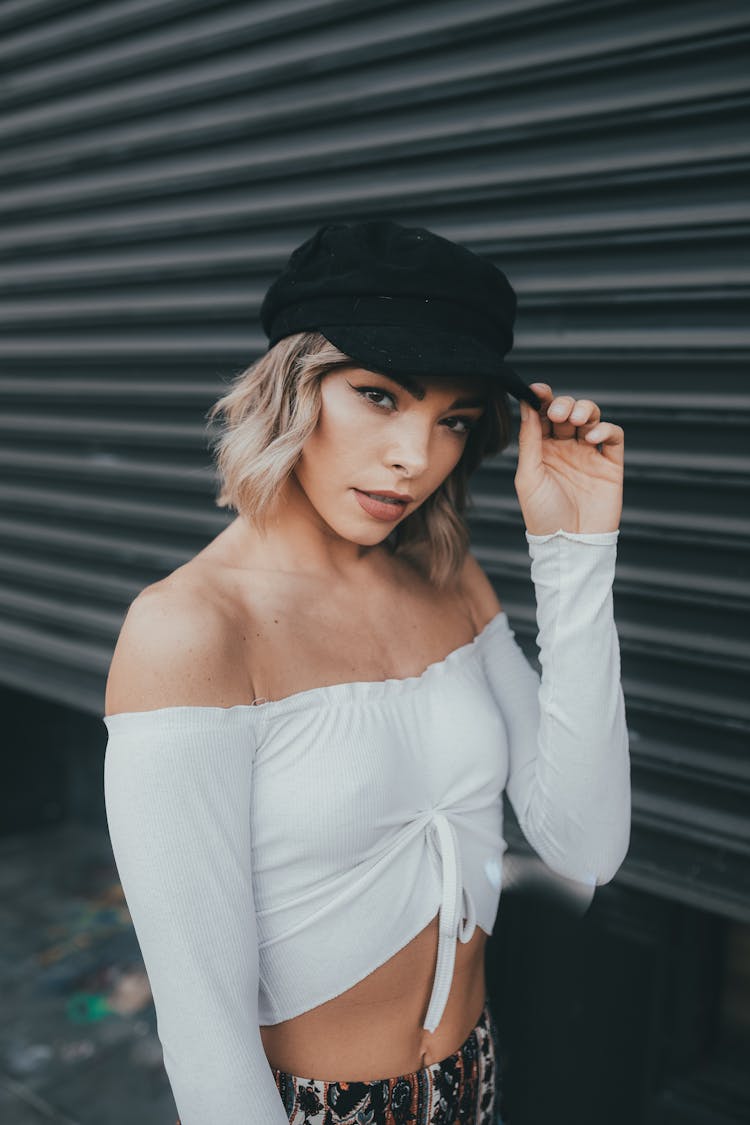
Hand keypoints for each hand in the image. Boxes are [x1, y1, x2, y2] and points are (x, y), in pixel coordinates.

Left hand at [514, 383, 623, 535]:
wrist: (570, 544)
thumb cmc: (543, 515)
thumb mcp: (528, 476)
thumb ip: (529, 440)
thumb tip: (528, 406)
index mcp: (542, 450)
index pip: (543, 416)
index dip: (542, 399)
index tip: (538, 389)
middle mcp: (565, 448)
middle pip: (567, 412)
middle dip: (563, 404)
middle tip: (559, 413)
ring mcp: (588, 454)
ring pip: (591, 418)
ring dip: (584, 410)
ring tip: (576, 419)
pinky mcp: (610, 464)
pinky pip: (612, 436)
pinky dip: (604, 430)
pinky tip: (591, 438)